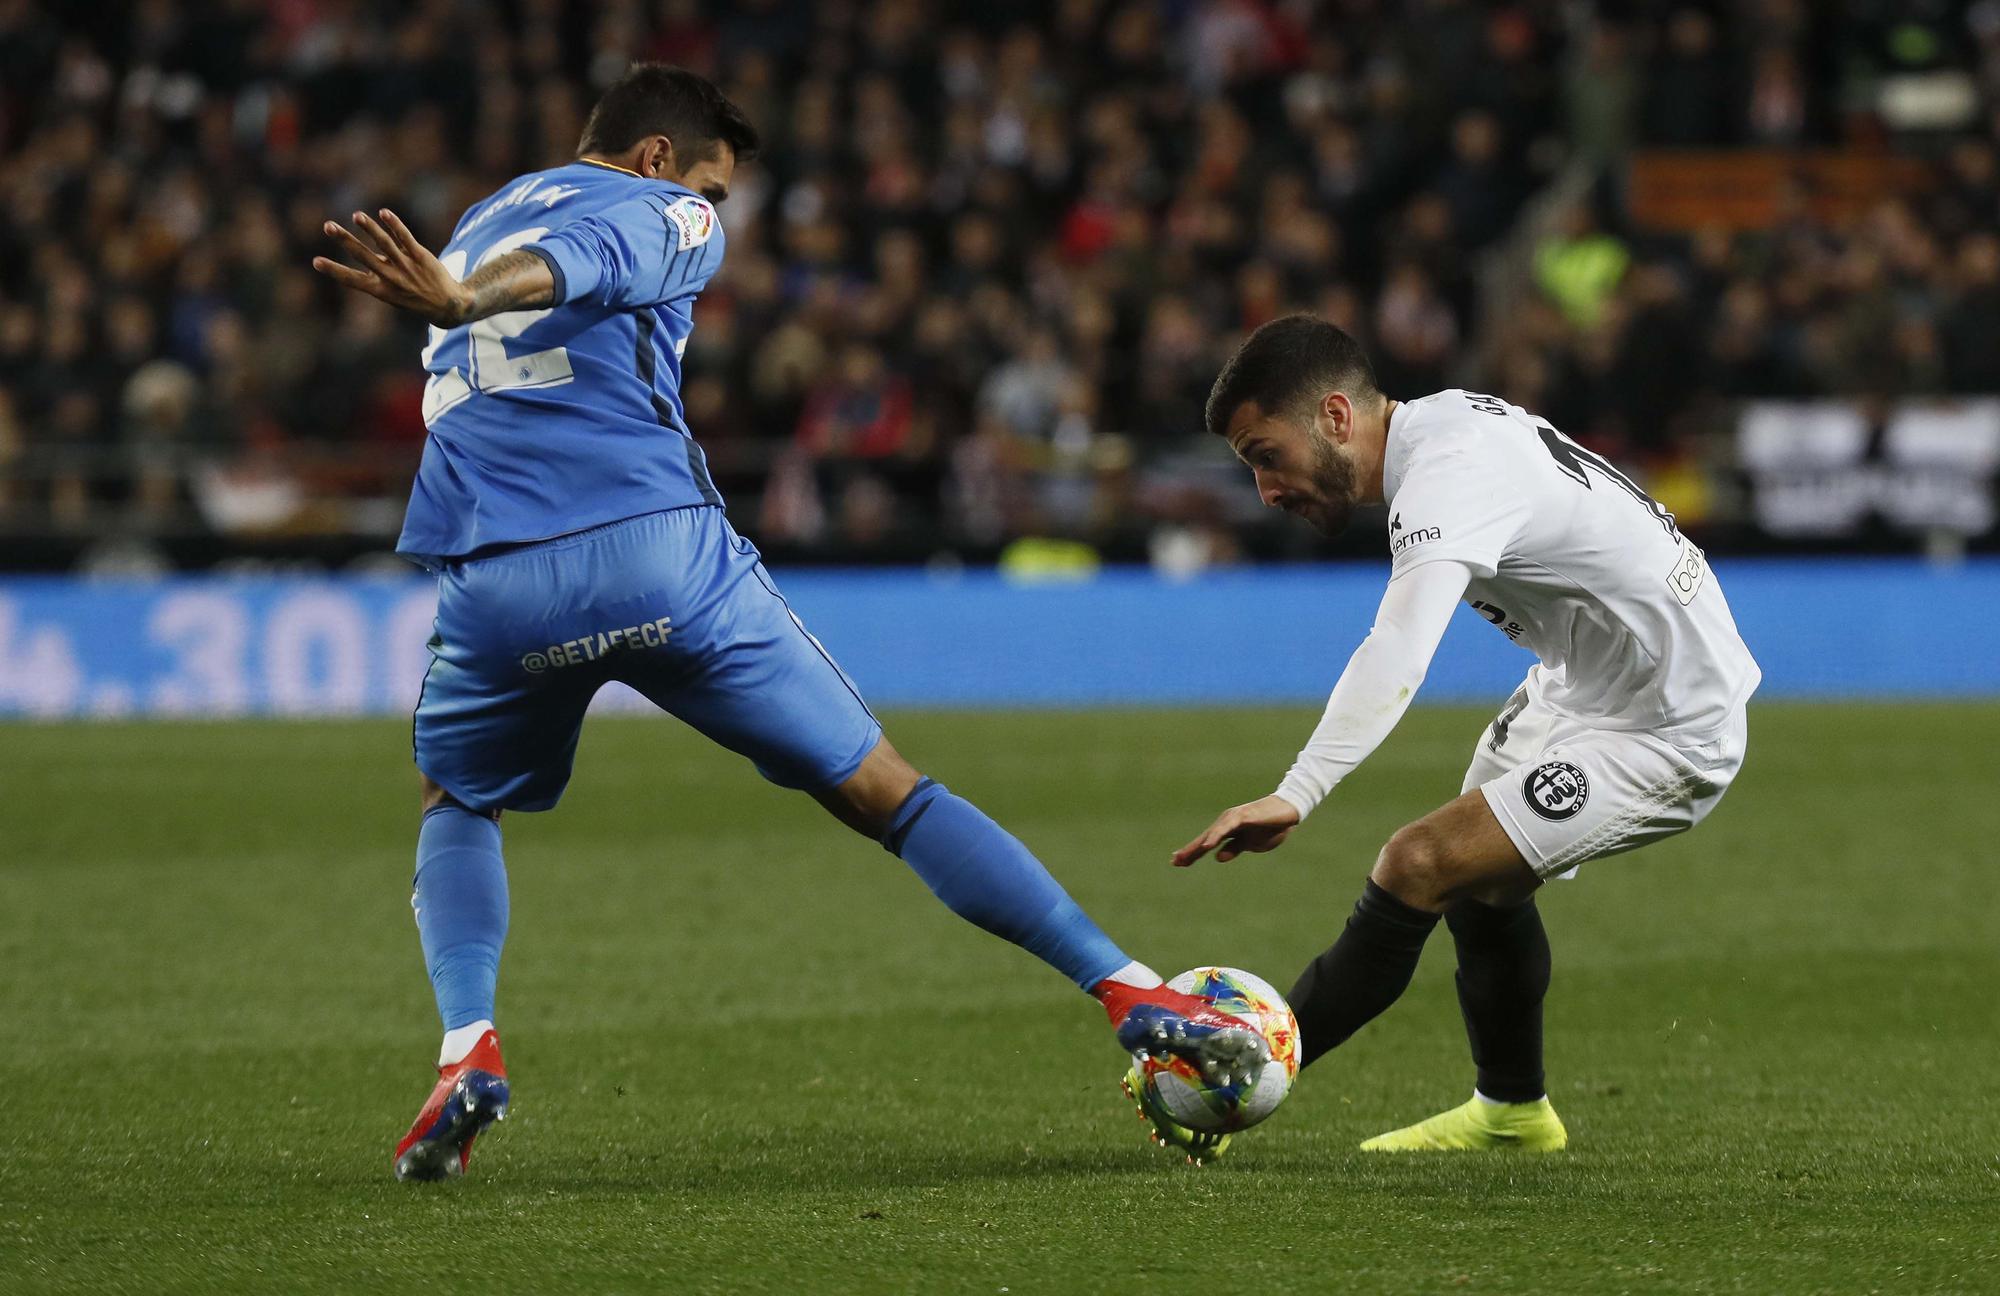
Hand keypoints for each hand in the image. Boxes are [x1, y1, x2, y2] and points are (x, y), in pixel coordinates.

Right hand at [312, 208, 473, 327]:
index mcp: (380, 290)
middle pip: (364, 256)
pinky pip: (406, 238)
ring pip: (385, 245)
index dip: (334, 270)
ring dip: (370, 229)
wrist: (448, 306)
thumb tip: (361, 254)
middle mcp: (391, 278)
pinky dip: (394, 225)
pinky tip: (383, 213)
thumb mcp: (392, 293)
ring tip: (356, 215)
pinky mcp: (421, 256)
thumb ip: (376, 273)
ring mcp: (406, 266)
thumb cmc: (414, 297)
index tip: (315, 261)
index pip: (352, 280)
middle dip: (345, 241)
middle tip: (328, 226)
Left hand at [1171, 794, 1300, 866]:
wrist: (1289, 811)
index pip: (1206, 843)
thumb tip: (1217, 857)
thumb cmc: (1270, 826)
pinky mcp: (1242, 816)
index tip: (1177, 862)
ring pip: (1211, 834)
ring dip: (1197, 846)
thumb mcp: (1251, 844)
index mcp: (1228, 830)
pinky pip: (1226, 828)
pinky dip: (1215, 837)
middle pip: (1204, 839)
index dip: (1192, 852)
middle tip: (1174, 861)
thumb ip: (1234, 849)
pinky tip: (1206, 846)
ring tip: (1184, 858)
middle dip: (1189, 850)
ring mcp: (1233, 818)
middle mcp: (1226, 822)